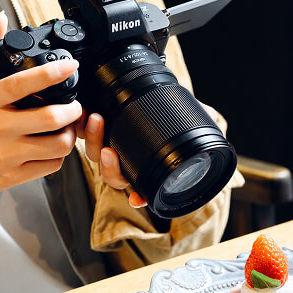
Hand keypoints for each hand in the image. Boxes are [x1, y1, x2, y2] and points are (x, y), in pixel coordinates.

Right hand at [0, 12, 82, 213]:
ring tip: (67, 126)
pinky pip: (51, 165)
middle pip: (50, 118)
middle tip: (75, 104)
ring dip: (70, 134)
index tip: (70, 66)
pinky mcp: (13, 176)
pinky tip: (54, 145)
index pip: (22, 84)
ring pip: (57, 145)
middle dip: (73, 109)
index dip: (51, 73)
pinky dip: (59, 155)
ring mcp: (6, 155)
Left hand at [77, 101, 219, 209]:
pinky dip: (81, 127)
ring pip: (95, 155)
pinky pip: (82, 134)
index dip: (139, 196)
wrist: (148, 95)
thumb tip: (210, 116)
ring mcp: (108, 146)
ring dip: (94, 142)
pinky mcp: (93, 128)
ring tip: (98, 121)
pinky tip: (85, 116)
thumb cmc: (169, 111)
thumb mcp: (187, 114)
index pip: (141, 189)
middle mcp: (126, 161)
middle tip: (110, 151)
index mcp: (146, 167)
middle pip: (113, 176)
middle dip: (109, 167)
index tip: (136, 198)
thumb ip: (200, 117)